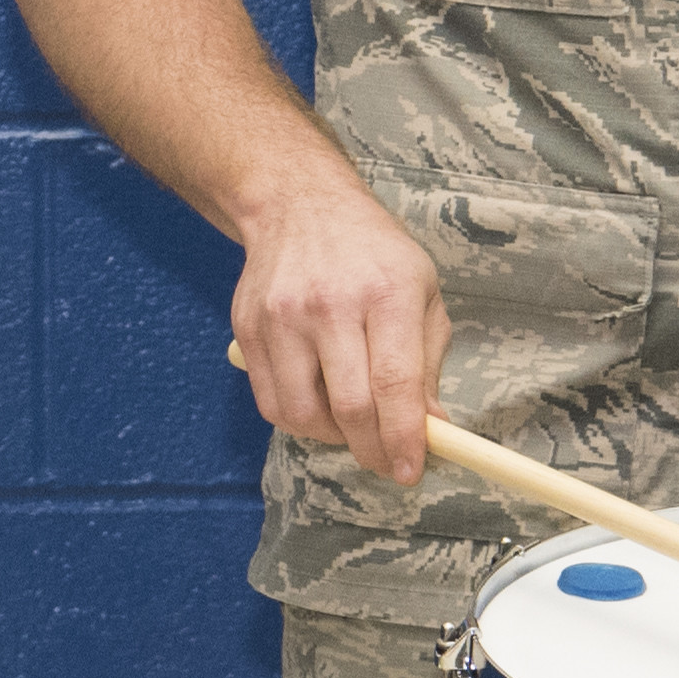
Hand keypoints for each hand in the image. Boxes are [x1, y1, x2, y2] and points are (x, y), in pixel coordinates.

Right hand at [229, 181, 447, 484]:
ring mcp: (281, 318)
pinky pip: (271, 402)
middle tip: (387, 462)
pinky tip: (319, 407)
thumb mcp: (421, 293)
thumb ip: (427, 363)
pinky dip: (300, 420)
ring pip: (303, 414)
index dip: (405, 438)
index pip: (394, 383)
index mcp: (385, 293)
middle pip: (349, 406)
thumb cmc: (371, 253)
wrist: (299, 208)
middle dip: (372, 450)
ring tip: (352, 426)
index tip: (411, 470)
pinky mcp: (248, 330)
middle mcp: (329, 305)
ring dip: (333, 438)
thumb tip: (430, 428)